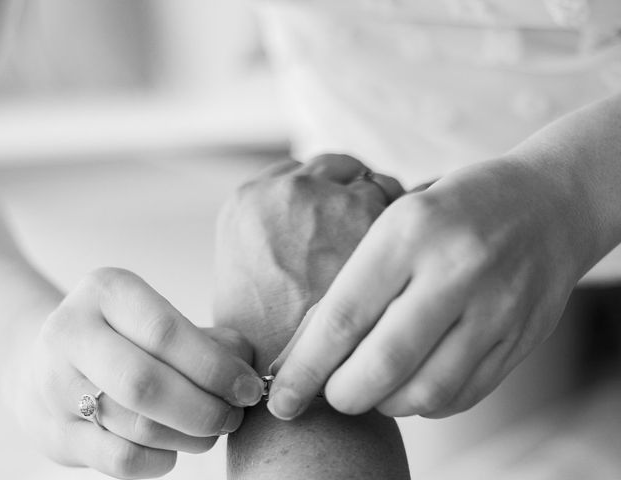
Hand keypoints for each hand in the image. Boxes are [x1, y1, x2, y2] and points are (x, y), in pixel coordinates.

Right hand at [20, 268, 263, 478]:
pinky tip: (175, 449)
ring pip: (137, 426)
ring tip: (212, 431)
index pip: (166, 332)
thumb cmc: (126, 337)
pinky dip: (160, 460)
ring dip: (190, 436)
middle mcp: (70, 332)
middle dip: (205, 408)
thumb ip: (210, 340)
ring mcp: (53, 385)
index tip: (249, 388)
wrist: (45, 361)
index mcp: (106, 290)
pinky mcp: (53, 433)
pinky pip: (119, 460)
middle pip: (147, 383)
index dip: (216, 367)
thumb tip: (247, 374)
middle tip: (233, 416)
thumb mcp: (161, 318)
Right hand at [213, 155, 403, 372]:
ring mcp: (335, 203)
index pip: (299, 171)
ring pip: (375, 182)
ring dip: (383, 207)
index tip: (335, 211)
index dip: (322, 190)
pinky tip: (403, 267)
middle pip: (338, 168)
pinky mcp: (378, 223)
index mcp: (248, 201)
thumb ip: (271, 236)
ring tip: (386, 257)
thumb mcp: (248, 274)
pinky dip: (408, 229)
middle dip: (353, 192)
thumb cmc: (266, 338)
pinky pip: (404, 207)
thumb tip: (297, 224)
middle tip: (362, 229)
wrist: (294, 382)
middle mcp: (289, 192)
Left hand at [268, 158, 588, 419]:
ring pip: (425, 391)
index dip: (307, 367)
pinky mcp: (522, 337)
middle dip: (342, 395)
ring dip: (385, 403)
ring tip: (371, 387)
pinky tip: (411, 383)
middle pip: (383, 363)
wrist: (548, 205)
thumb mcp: (395, 222)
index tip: (281, 397)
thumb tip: (303, 351)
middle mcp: (456, 270)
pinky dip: (424, 402)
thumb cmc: (452, 211)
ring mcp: (496, 308)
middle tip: (329, 395)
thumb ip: (355, 283)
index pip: (345, 315)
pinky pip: (462, 395)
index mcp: (410, 231)